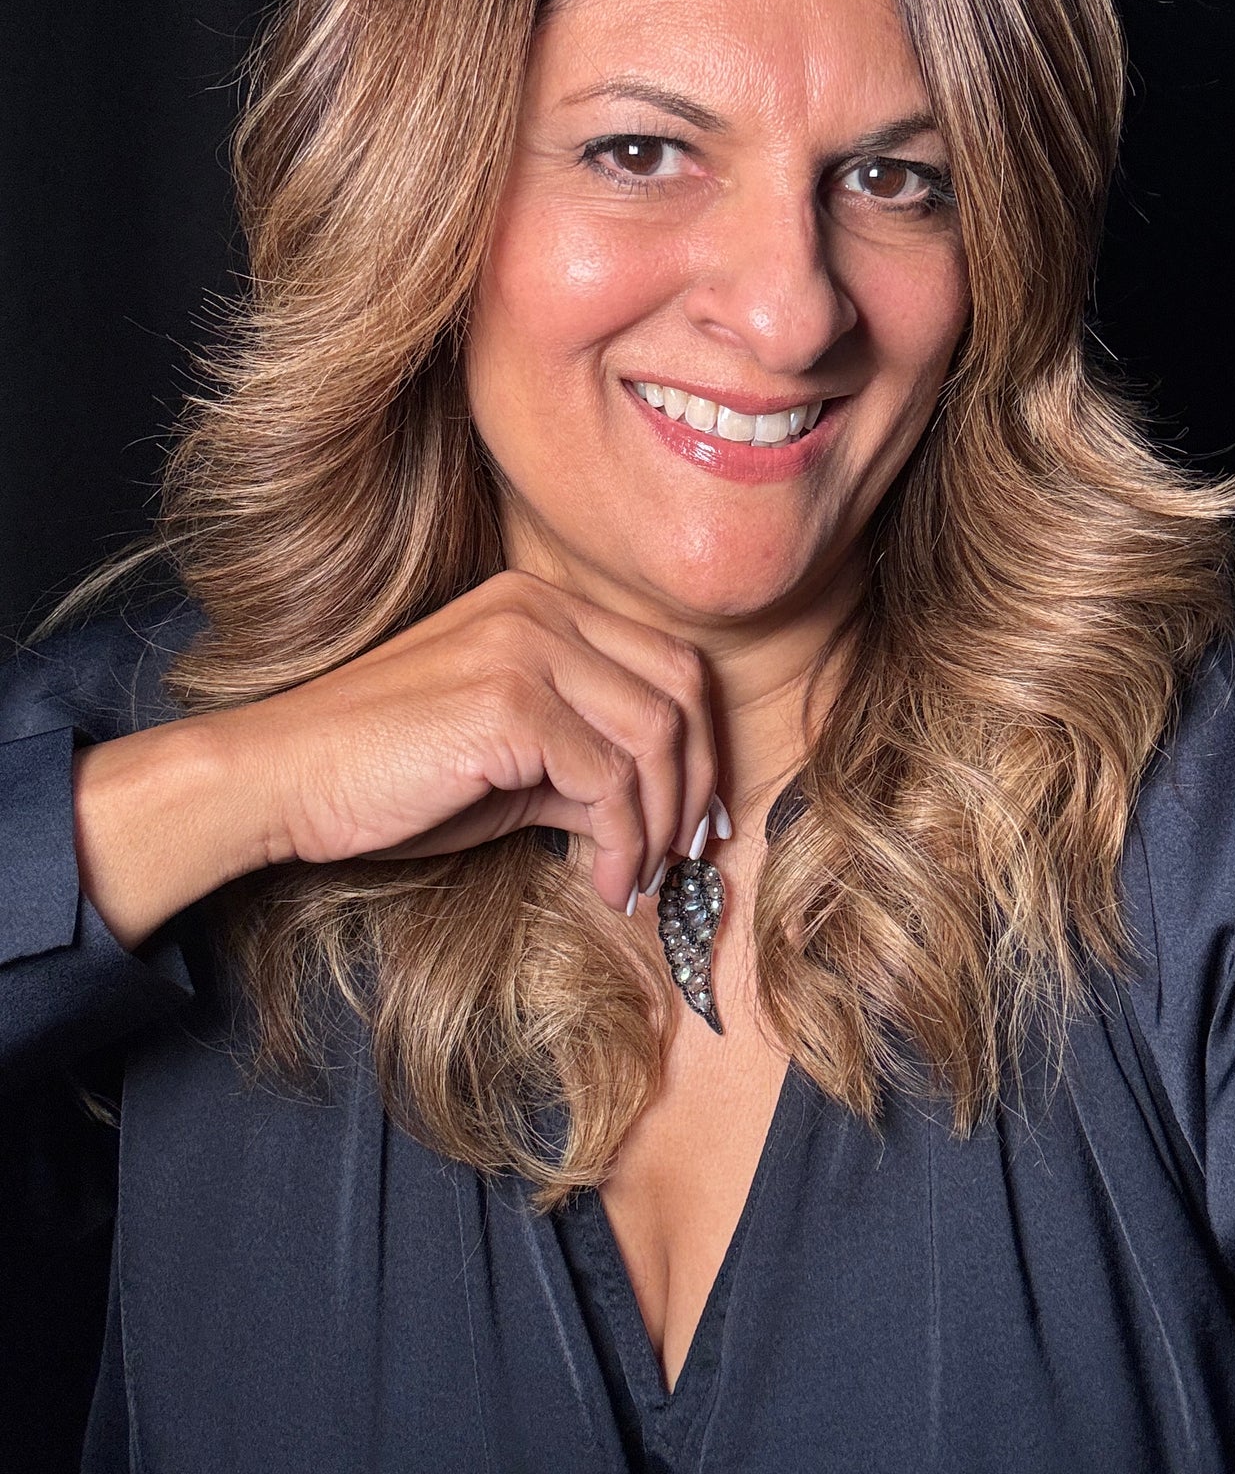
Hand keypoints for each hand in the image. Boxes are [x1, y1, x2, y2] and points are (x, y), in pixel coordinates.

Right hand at [72, 571, 722, 952]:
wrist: (283, 776)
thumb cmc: (384, 772)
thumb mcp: (506, 761)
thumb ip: (580, 764)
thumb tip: (654, 811)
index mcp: (540, 606)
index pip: (667, 661)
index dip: (699, 743)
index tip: (693, 815)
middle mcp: (540, 610)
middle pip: (680, 689)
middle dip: (695, 782)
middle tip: (682, 854)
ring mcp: (525, 648)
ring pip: (654, 736)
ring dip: (660, 823)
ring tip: (636, 878)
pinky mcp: (507, 702)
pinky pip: (607, 780)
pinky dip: (622, 840)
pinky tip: (602, 880)